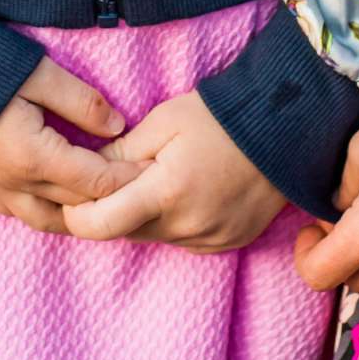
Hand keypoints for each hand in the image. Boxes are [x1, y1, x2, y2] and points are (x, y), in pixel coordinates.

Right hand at [0, 56, 145, 233]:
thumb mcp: (39, 74)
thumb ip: (82, 102)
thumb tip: (118, 126)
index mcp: (33, 157)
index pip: (96, 182)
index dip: (128, 179)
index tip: (153, 170)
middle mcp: (15, 184)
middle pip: (77, 207)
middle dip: (111, 200)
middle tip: (140, 188)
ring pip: (50, 220)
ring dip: (81, 215)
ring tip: (106, 201)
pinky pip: (24, 213)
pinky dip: (51, 212)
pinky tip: (63, 199)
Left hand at [61, 90, 285, 251]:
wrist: (285, 128)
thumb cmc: (220, 116)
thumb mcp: (162, 121)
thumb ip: (120, 151)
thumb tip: (86, 171)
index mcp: (165, 193)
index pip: (99, 225)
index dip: (76, 214)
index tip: (73, 195)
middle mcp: (187, 226)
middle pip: (125, 231)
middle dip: (112, 208)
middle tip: (120, 173)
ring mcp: (210, 240)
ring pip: (154, 236)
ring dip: (145, 214)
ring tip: (163, 174)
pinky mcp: (227, 243)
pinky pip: (183, 239)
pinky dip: (174, 220)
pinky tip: (189, 189)